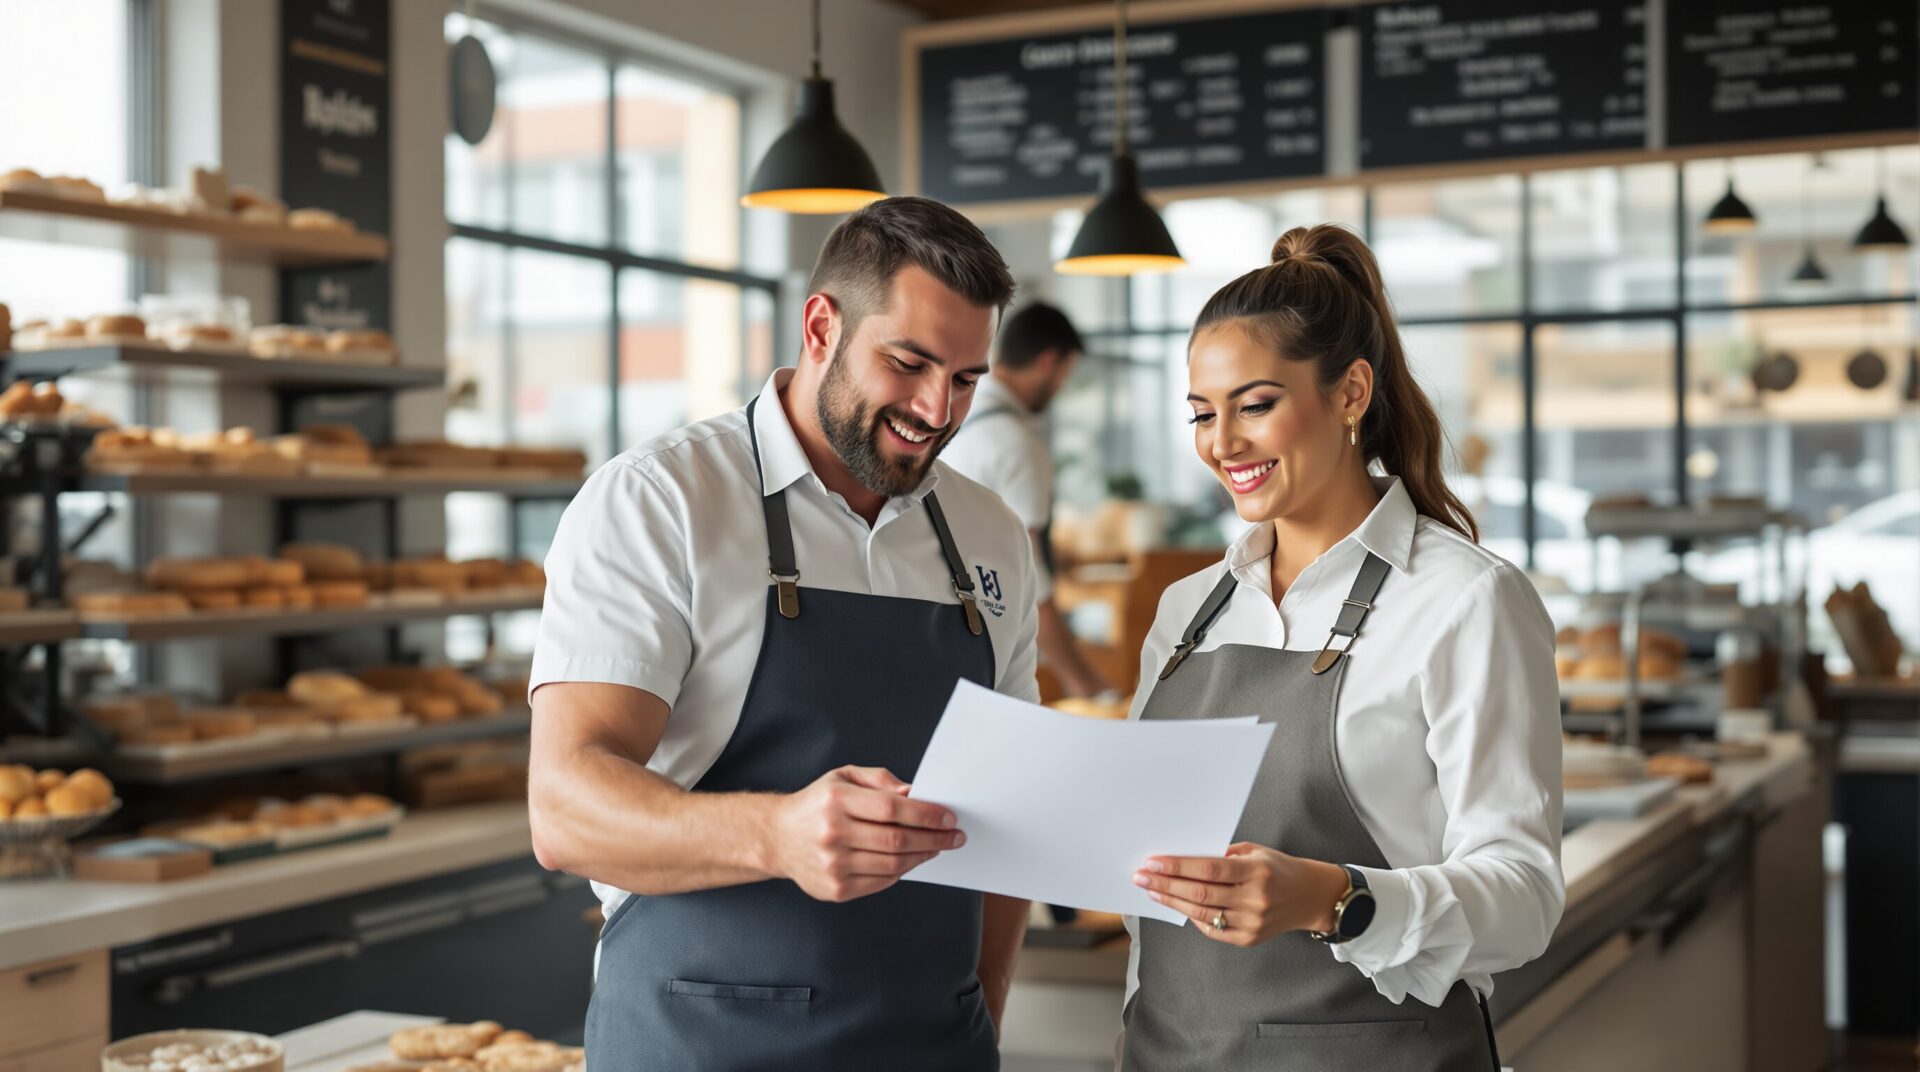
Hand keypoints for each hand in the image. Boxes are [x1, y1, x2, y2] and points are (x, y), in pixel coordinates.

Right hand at [766, 765, 963, 902]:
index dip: (926, 814)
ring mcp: (833, 865)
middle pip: (897, 839)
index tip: (948, 817)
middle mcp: (833, 833)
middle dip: (934, 838)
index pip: (893, 808)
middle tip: (953, 835)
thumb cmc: (816, 804)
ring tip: (937, 847)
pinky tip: (911, 860)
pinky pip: (881, 881)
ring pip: (893, 864)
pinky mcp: (836, 889)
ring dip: (923, 856)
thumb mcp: (843, 777)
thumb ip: (880, 780)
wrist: (778, 838)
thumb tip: (914, 793)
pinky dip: (902, 870)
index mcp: (836, 800)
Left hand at [1132, 843, 1349, 947]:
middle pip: (1200, 893)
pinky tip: (1178, 905)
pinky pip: (1212, 930)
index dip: (1177, 867)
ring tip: (1152, 890)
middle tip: (1142, 877)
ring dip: (1172, 901)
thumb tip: (1182, 858)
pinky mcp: (1248, 939)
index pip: (1209, 869)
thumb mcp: (1255, 851)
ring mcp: (1252, 922)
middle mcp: (1254, 899)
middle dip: (1166, 884)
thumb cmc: (1278, 868)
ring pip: (1202, 914)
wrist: (1309, 897)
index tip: (1153, 862)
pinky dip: (1192, 917)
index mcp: (1256, 871)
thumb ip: (1222, 855)